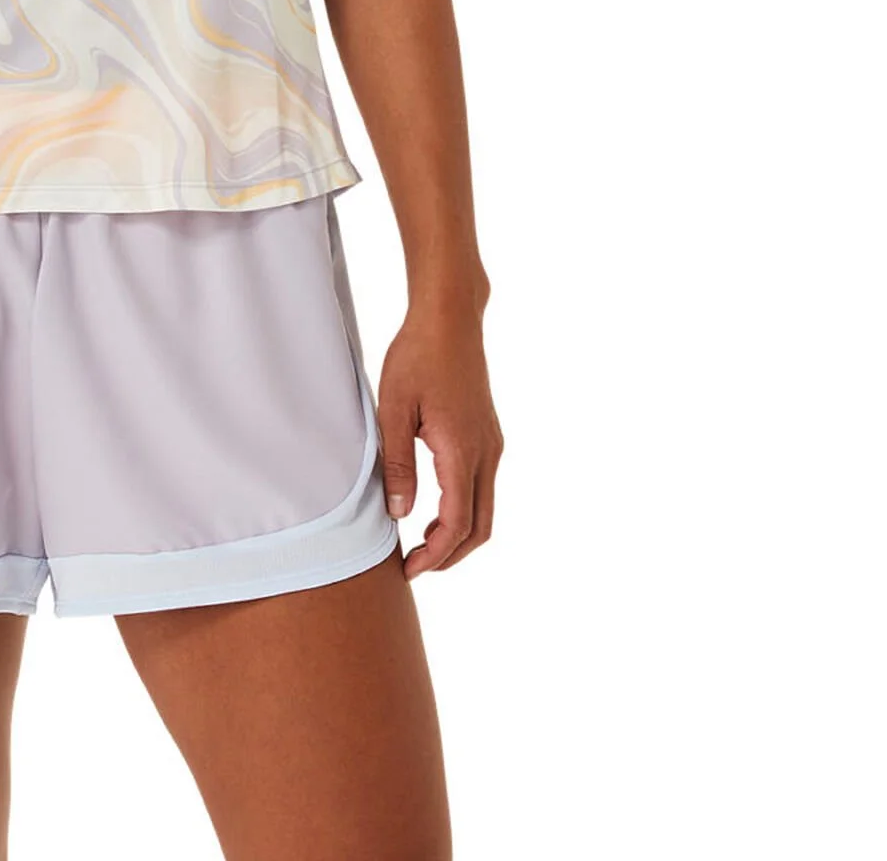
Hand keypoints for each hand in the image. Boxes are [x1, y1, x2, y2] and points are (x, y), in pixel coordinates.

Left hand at [378, 305, 503, 578]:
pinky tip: (434, 508)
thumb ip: (398, 463)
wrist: (450, 319)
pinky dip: (463, 510)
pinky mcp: (489, 436)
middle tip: (415, 566)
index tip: (409, 568)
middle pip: (479, 527)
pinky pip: (483, 487)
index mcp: (462, 450)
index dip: (435, 554)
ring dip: (458, 535)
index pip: (457, 523)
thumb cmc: (417, 356)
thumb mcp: (394, 408)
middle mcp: (486, 453)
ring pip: (485, 510)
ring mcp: (492, 444)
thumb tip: (400, 514)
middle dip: (450, 555)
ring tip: (421, 543)